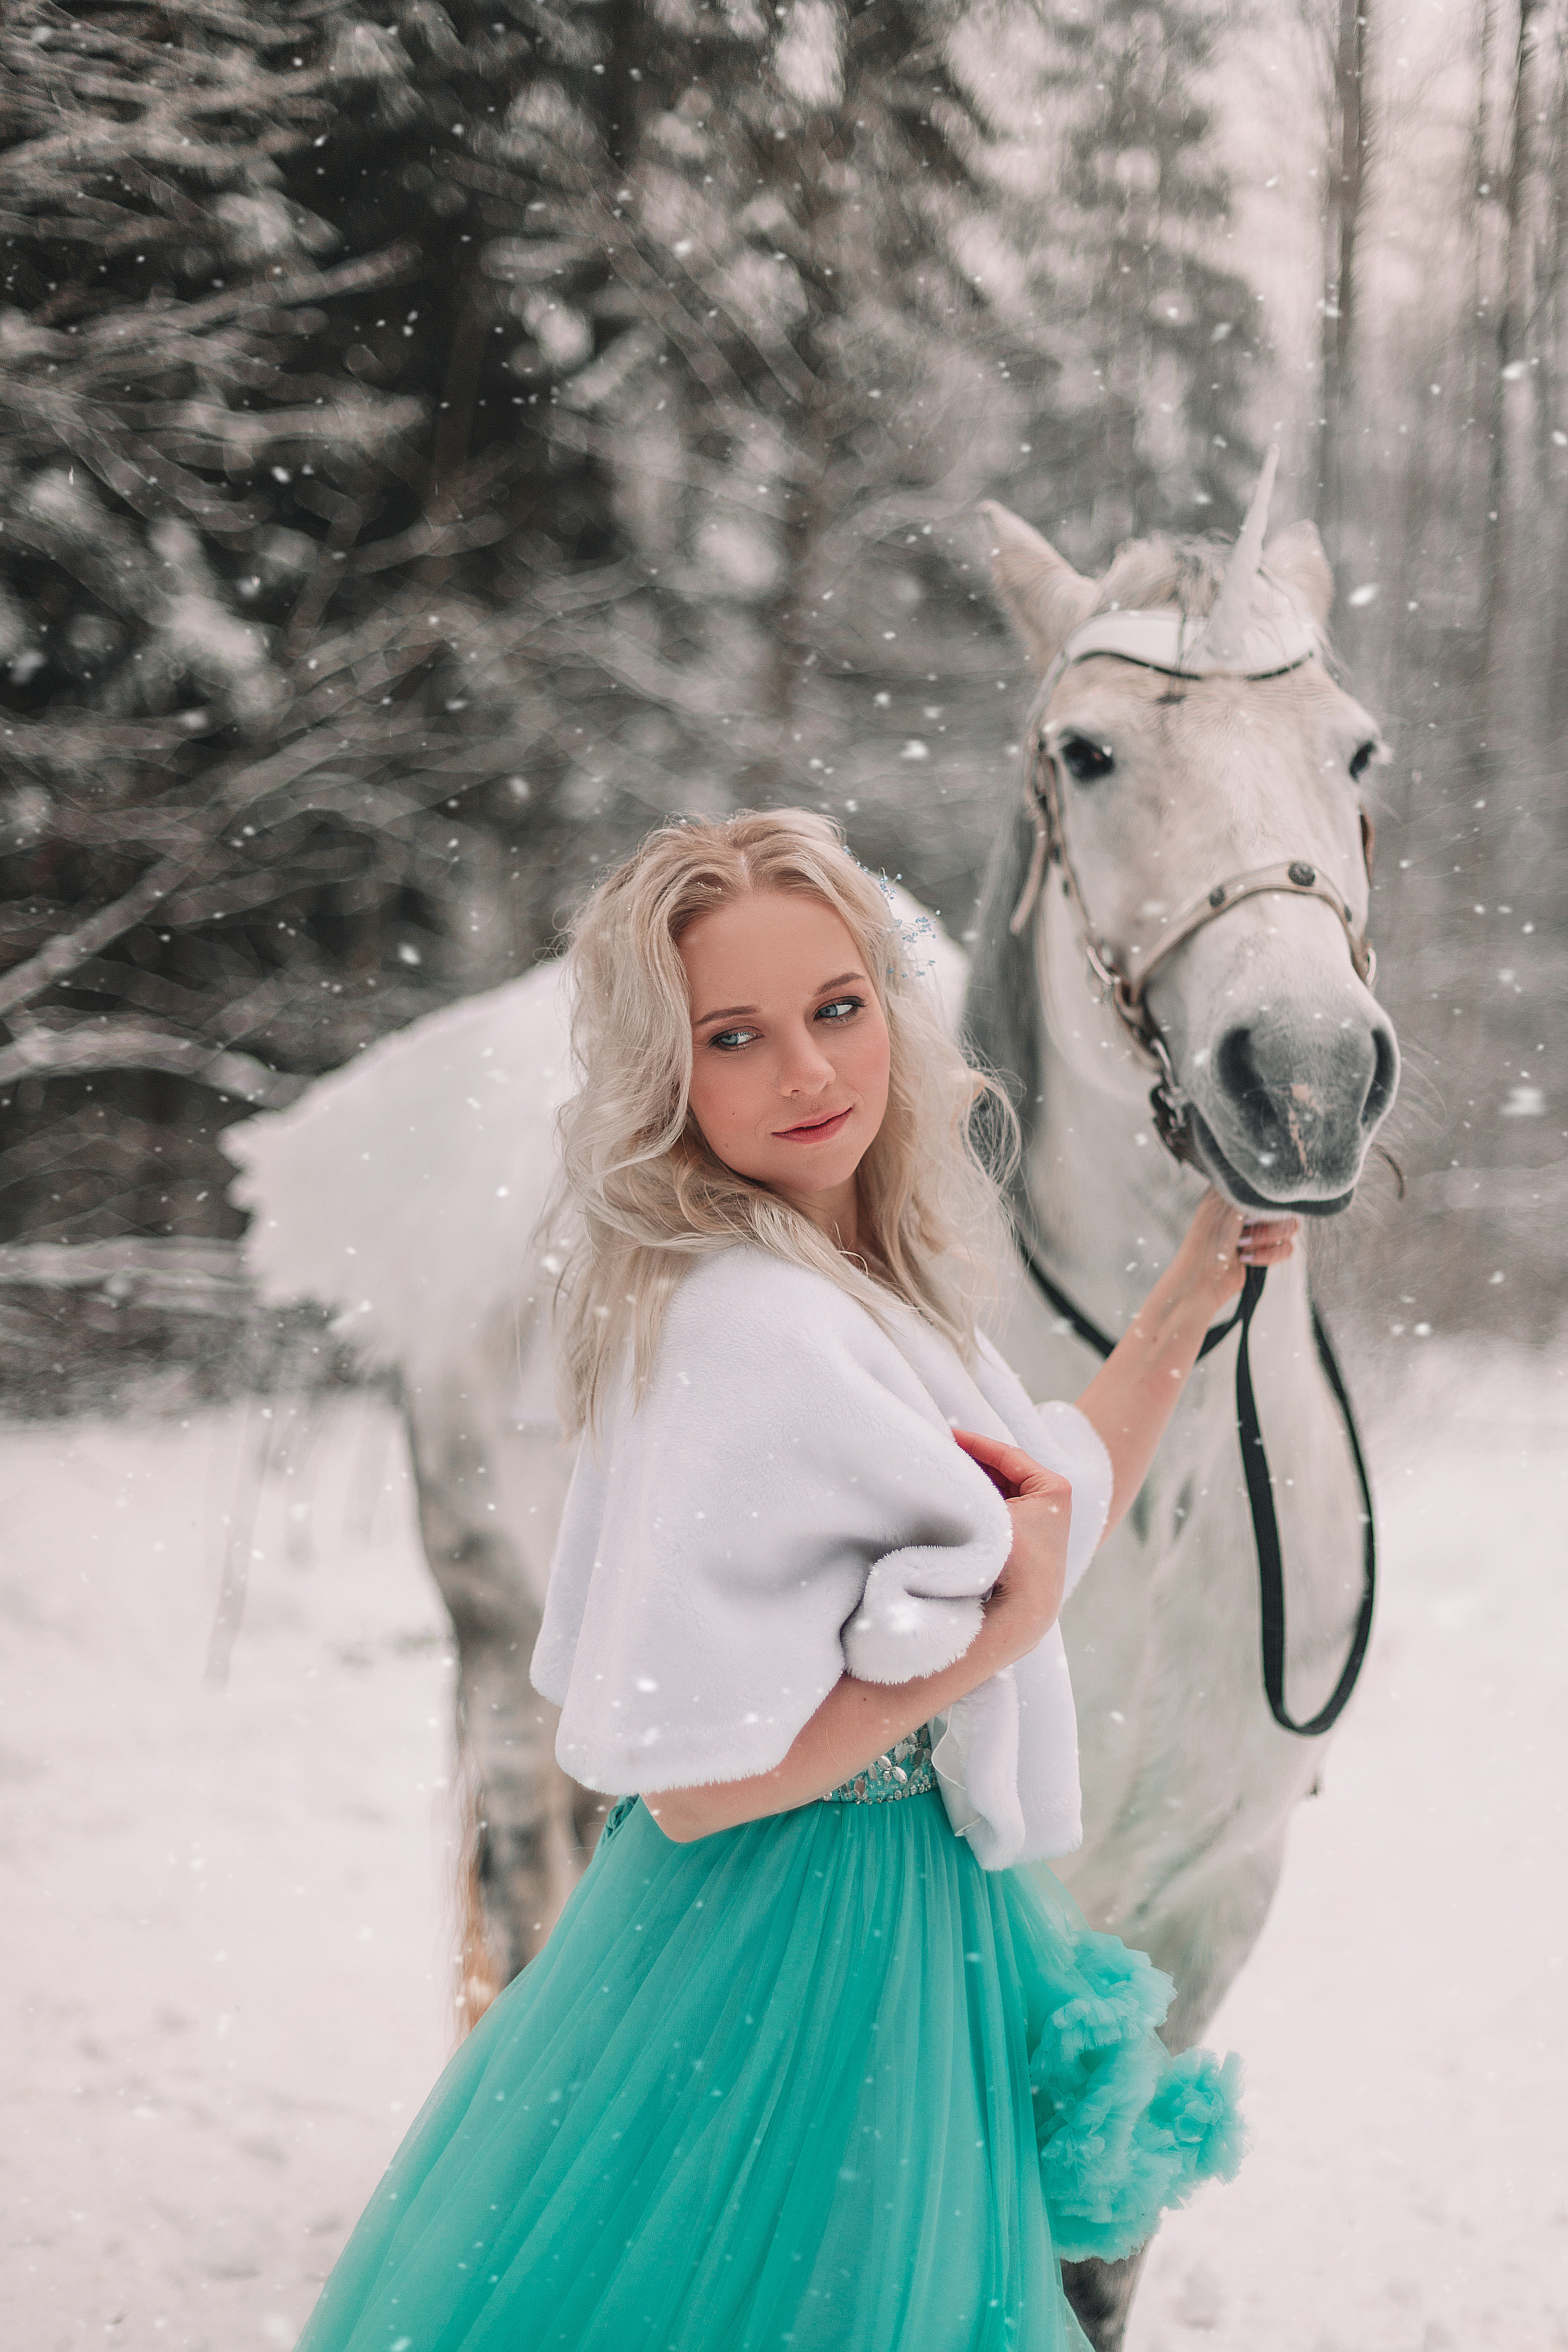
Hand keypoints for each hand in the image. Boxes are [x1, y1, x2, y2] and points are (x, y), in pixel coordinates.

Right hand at [949, 1427, 1072, 1662]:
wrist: (1025, 1610)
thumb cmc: (1014, 1559)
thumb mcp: (993, 1511)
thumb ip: (973, 1485)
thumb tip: (944, 1461)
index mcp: (1053, 1487)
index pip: (1007, 1455)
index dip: (975, 1442)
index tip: (947, 1433)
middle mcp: (1052, 1501)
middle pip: (1004, 1469)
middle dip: (973, 1460)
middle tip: (941, 1449)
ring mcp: (1040, 1519)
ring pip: (1000, 1488)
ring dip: (975, 1479)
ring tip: (945, 1469)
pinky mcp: (1027, 1537)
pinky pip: (1000, 1507)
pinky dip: (980, 1499)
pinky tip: (957, 1495)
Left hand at [1171, 1190, 1298, 1321]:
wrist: (1201, 1280)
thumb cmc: (1206, 1243)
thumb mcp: (1226, 1209)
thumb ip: (1251, 1194)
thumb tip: (1271, 1189)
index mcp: (1233, 1192)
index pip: (1265, 1185)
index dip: (1263, 1201)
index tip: (1248, 1214)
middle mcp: (1247, 1209)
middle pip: (1283, 1207)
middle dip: (1266, 1224)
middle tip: (1243, 1233)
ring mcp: (1257, 1230)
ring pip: (1289, 1228)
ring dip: (1266, 1240)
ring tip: (1243, 1247)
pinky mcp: (1264, 1250)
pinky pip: (1286, 1248)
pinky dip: (1269, 1255)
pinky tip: (1246, 1259)